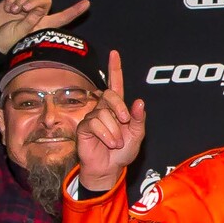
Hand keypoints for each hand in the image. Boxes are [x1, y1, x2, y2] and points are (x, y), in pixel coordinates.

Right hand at [0, 0, 90, 53]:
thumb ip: (30, 22)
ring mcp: (27, 6)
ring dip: (22, 1)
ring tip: (13, 12)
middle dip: (35, 2)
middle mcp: (38, 14)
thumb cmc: (8, 40)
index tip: (87, 3)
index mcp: (44, 25)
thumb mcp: (20, 34)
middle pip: (46, 0)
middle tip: (23, 9)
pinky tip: (7, 8)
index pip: (63, 17)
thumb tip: (39, 9)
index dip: (75, 10)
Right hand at [75, 50, 147, 194]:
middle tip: (126, 122)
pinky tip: (109, 143)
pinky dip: (106, 135)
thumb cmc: (122, 151)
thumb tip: (139, 101)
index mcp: (118, 108)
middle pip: (110, 95)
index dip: (115, 69)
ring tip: (116, 142)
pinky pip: (95, 124)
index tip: (114, 53)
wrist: (110, 169)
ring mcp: (92, 117)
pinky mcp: (83, 127)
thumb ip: (139, 119)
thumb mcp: (137, 135)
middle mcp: (103, 109)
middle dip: (120, 107)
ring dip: (115, 130)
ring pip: (103, 113)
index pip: (115, 84)